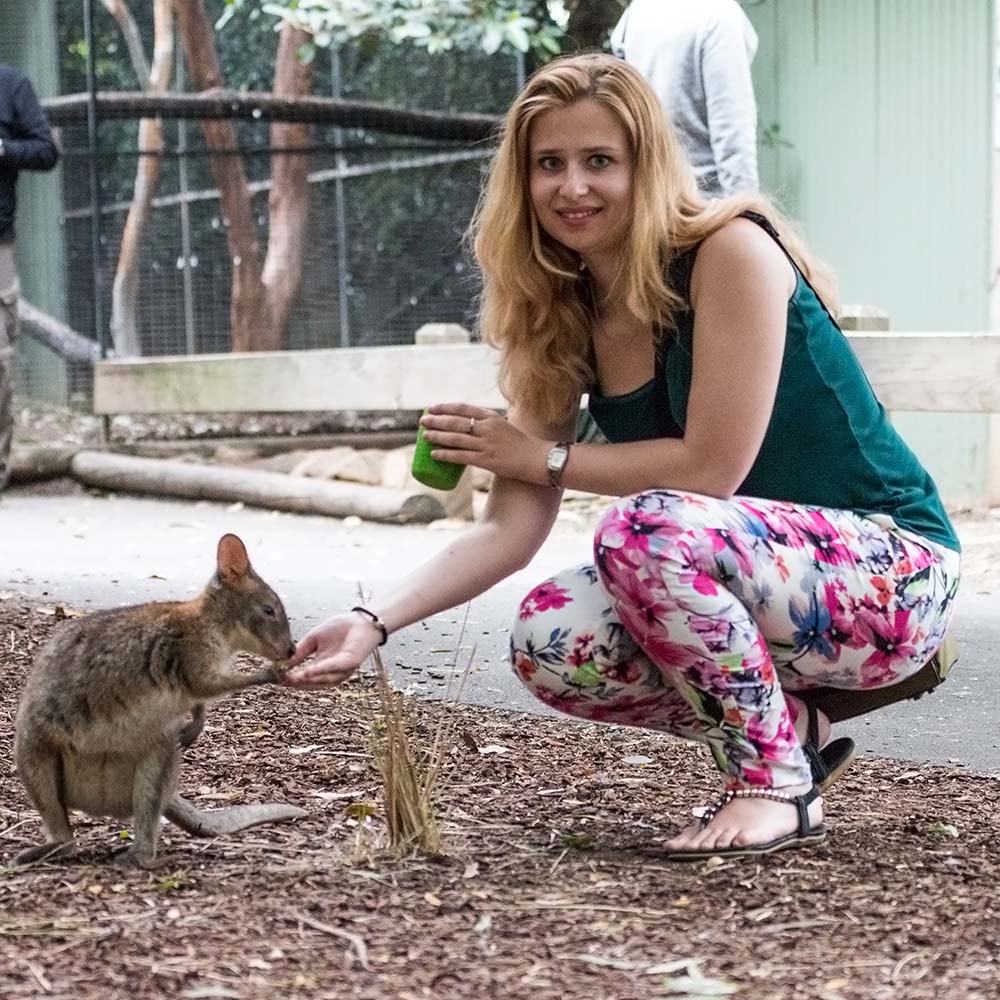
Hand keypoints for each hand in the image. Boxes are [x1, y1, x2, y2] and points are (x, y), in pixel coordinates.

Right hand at [284, 613, 381, 688]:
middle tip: (281, 681)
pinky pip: (334, 668)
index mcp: (322, 666)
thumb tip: (284, 663)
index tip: (275, 678)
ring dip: (307, 680)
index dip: (291, 679)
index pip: (305, 677)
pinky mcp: (350, 662)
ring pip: (323, 679)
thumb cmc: (340, 628)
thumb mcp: (314, 639)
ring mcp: (342, 669)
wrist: (361, 620)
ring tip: (291, 678)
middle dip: (297, 683)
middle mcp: (332, 671)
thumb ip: (301, 651)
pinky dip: (320, 670)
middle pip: (312, 683)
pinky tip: (308, 671)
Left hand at [421, 404, 550, 484]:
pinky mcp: (486, 460)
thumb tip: (467, 427)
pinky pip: (461, 456)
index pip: (463, 408)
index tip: (432, 408)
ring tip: (424, 436)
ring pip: (456, 438)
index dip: (445, 407)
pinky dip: (446, 455)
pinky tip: (435, 454)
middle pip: (456, 422)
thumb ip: (486, 424)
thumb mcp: (503, 426)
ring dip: (437, 436)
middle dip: (436, 421)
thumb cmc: (520, 444)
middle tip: (422, 421)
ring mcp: (486, 444)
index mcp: (491, 417)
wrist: (536, 459)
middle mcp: (487, 428)